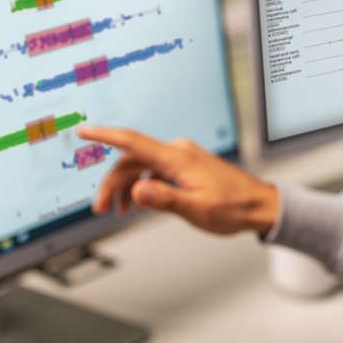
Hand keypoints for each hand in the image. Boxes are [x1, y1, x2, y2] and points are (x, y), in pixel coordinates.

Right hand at [76, 126, 279, 235]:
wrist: (259, 206)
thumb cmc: (233, 208)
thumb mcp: (196, 209)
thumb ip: (164, 199)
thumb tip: (136, 192)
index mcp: (177, 158)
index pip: (133, 141)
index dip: (105, 135)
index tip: (83, 130)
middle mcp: (178, 152)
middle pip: (132, 160)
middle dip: (112, 182)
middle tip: (101, 208)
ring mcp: (183, 158)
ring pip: (142, 166)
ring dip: (126, 186)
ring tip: (118, 211)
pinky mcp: (187, 167)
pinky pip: (155, 170)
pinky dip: (142, 185)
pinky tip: (139, 203)